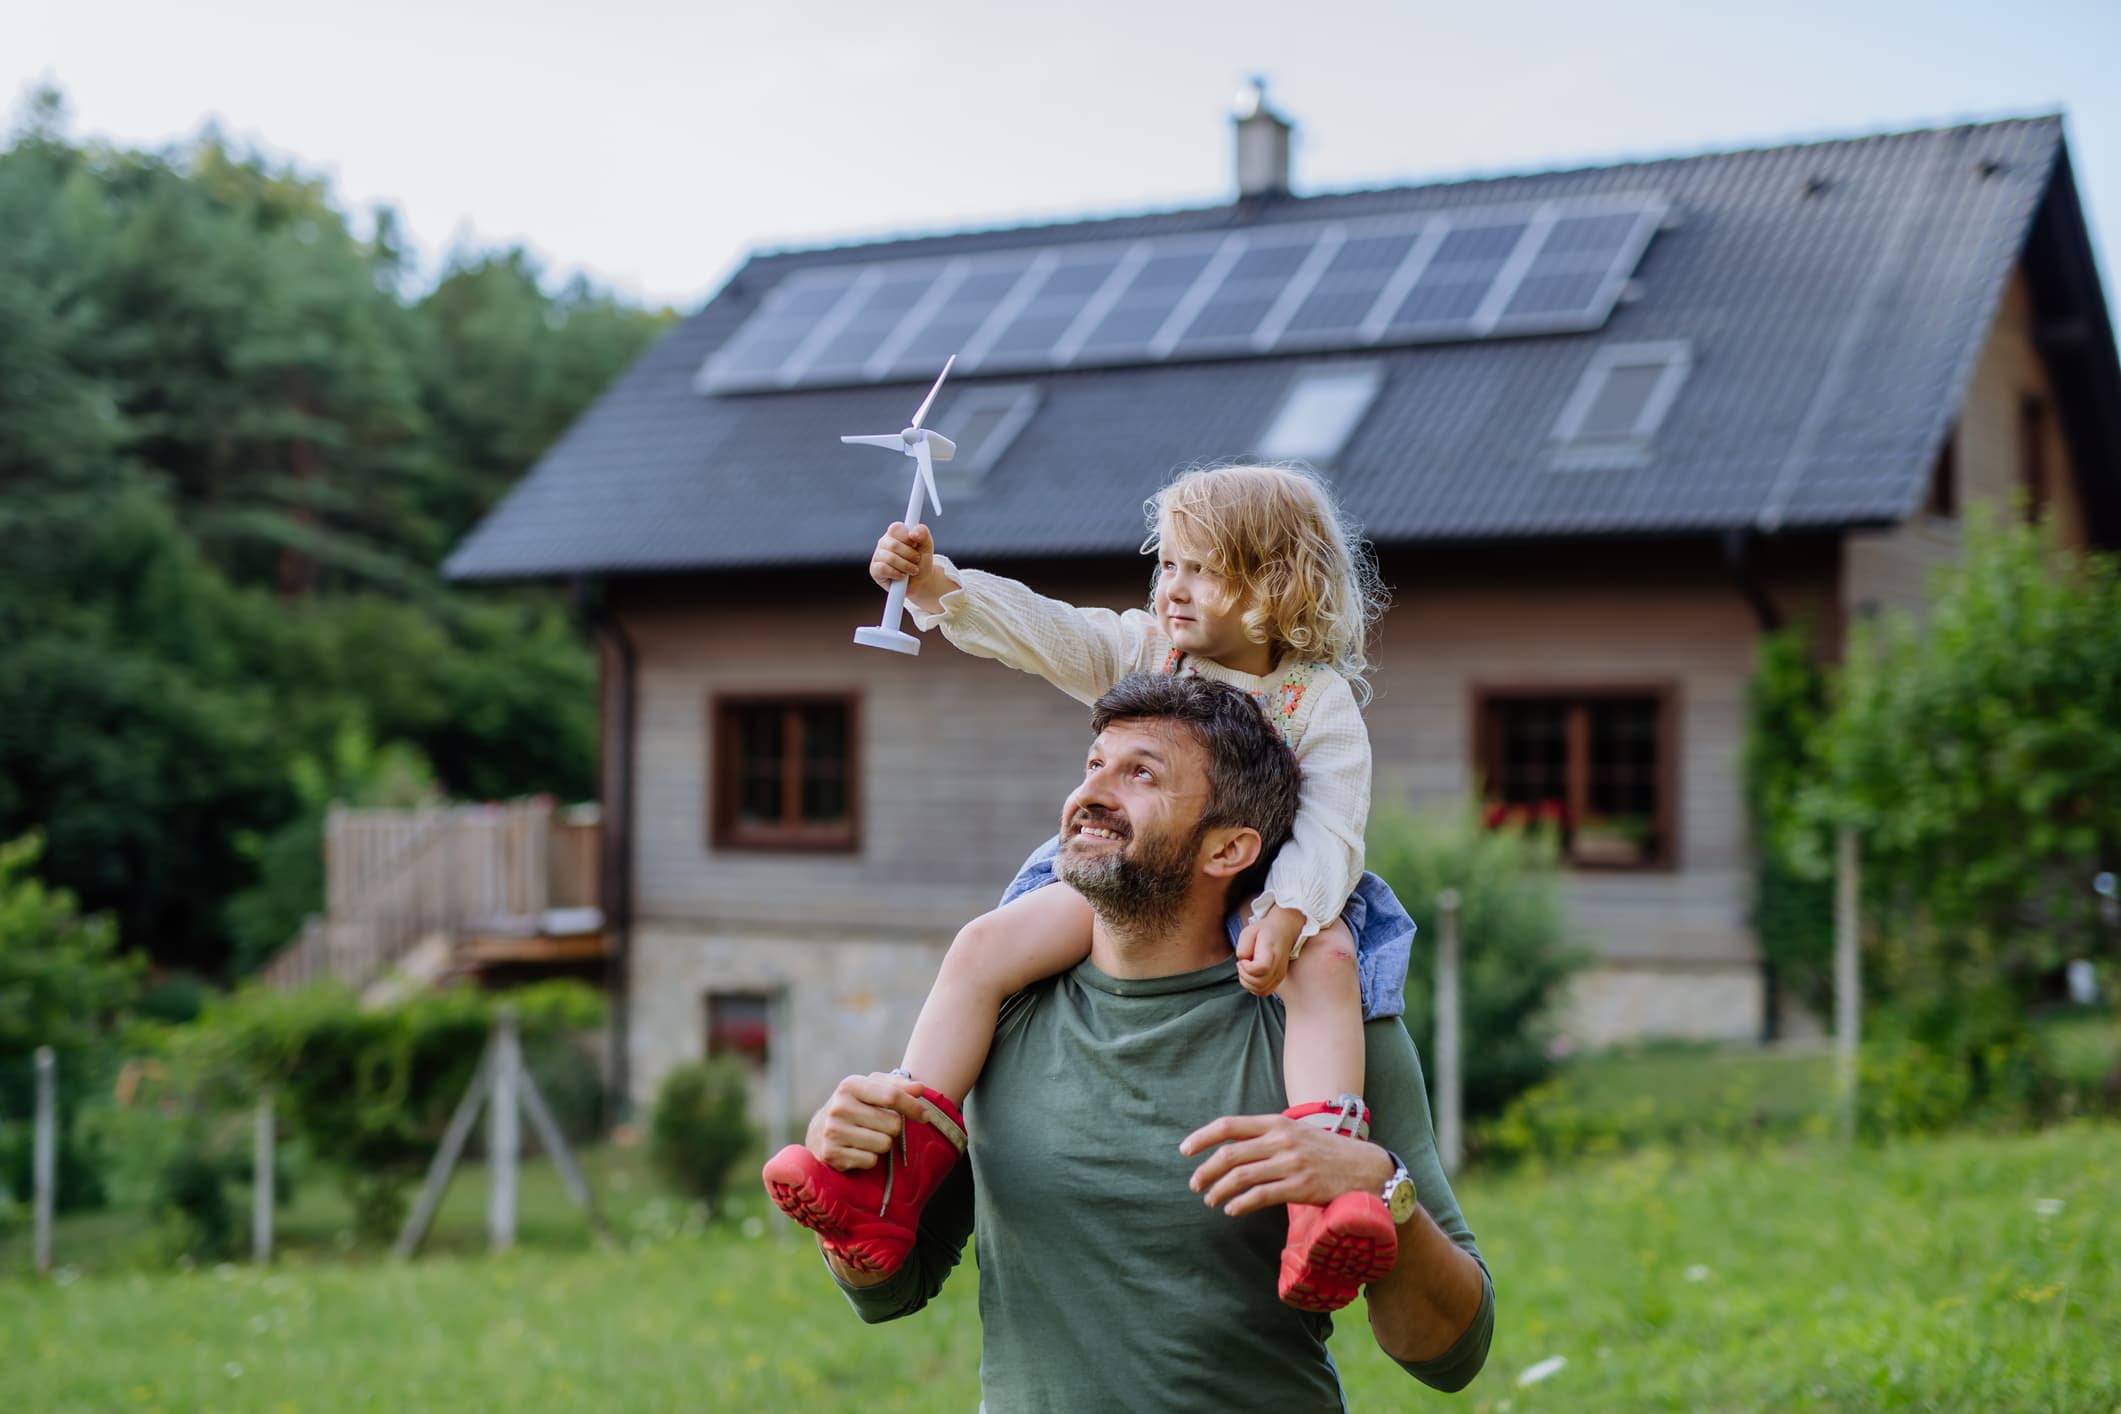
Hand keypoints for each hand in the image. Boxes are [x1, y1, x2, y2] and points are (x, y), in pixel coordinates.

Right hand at [805, 1071, 927, 1171]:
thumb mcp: (871, 1089)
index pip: (892, 1096)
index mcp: (850, 1086)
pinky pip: (870, 1161)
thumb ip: (897, 1086)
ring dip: (882, 1143)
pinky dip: (870, 1158)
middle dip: (894, 1127)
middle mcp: (839, 1108)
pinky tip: (858, 1149)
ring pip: (884, 1144)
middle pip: (893, 1124)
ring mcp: (833, 1132)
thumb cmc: (855, 1106)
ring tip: (868, 1137)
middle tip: (881, 1126)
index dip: (913, 1107)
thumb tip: (920, 1088)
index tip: (925, 1116)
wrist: (818, 1132)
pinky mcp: (832, 1155)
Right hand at [869, 523, 953, 611]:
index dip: (908, 539)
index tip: (916, 544)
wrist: (921, 581)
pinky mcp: (874, 570)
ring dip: (906, 566)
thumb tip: (912, 533)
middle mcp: (884, 542)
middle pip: (893, 545)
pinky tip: (902, 576)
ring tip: (913, 570)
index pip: (896, 528)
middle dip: (910, 555)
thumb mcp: (926, 546)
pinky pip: (882, 569)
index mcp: (895, 533)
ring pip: (890, 558)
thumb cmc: (921, 561)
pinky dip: (896, 574)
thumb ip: (923, 533)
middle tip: (917, 560)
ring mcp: (878, 556)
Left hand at [1179, 1113, 1392, 1216]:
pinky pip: (1261, 1196)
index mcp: (1277, 1123)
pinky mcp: (1301, 1187)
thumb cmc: (1328, 1153)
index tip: (1184, 1150)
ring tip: (1210, 1200)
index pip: (1229, 1125)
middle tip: (1195, 1184)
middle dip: (1205, 1170)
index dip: (1202, 1137)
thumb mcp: (1298, 1133)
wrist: (1368, 1169)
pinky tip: (1231, 1210)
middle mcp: (1282, 1140)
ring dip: (1219, 1191)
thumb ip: (1269, 1136)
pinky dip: (1240, 1204)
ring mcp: (1292, 1163)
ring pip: (1241, 1177)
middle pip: (1230, 1153)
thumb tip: (1233, 1148)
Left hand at [1234, 906, 1307, 995]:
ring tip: (1245, 969)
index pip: (1261, 968)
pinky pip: (1264, 992)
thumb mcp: (1249, 931)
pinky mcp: (1279, 980)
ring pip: (1261, 990)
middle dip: (1244, 976)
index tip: (1242, 959)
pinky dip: (1253, 987)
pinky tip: (1250, 975)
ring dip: (1247, 983)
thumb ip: (1243, 947)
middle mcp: (1279, 966)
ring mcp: (1280, 975)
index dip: (1247, 968)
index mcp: (1272, 951)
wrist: (1284, 931)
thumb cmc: (1264, 930)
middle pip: (1260, 983)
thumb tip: (1242, 961)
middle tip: (1242, 964)